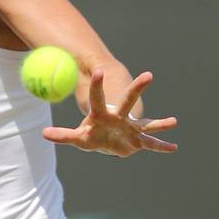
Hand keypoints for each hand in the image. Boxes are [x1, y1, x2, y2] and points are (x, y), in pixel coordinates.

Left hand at [42, 69, 176, 156]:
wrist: (107, 139)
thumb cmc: (92, 135)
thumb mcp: (78, 137)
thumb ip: (63, 135)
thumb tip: (44, 133)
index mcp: (102, 114)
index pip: (98, 97)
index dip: (97, 85)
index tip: (99, 71)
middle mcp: (119, 117)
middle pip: (128, 101)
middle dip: (137, 89)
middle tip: (149, 75)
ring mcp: (131, 127)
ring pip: (146, 123)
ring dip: (159, 123)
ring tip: (174, 121)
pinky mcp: (138, 139)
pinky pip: (151, 143)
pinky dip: (161, 146)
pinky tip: (174, 147)